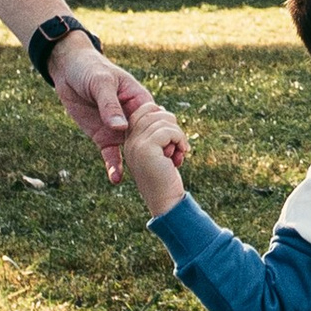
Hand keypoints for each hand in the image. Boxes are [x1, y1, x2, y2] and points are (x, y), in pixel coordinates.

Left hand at [52, 42, 154, 178]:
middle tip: (163, 172)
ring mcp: (118, 129)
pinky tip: (116, 180)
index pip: (157, 122)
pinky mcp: (102, 136)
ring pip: (132, 151)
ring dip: (139, 165)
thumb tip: (122, 128)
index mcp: (139, 100)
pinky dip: (113, 166)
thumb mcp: (101, 82)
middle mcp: (132, 118)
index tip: (169, 152)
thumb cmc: (90, 69)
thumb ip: (110, 105)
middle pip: (149, 140)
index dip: (164, 136)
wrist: (68, 70)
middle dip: (157, 156)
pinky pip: (110, 154)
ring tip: (145, 182)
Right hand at [119, 99, 190, 219]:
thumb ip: (159, 133)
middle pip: (153, 110)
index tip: (173, 135)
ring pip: (162, 119)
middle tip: (178, 145)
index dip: (162, 116)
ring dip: (178, 135)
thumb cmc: (166, 177)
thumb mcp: (161, 151)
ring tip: (179, 152)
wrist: (166, 202)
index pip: (144, 109)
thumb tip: (163, 111)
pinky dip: (180, 139)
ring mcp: (135, 144)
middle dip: (172, 124)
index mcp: (130, 140)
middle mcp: (129, 141)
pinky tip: (181, 154)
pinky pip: (167, 130)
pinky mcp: (145, 149)